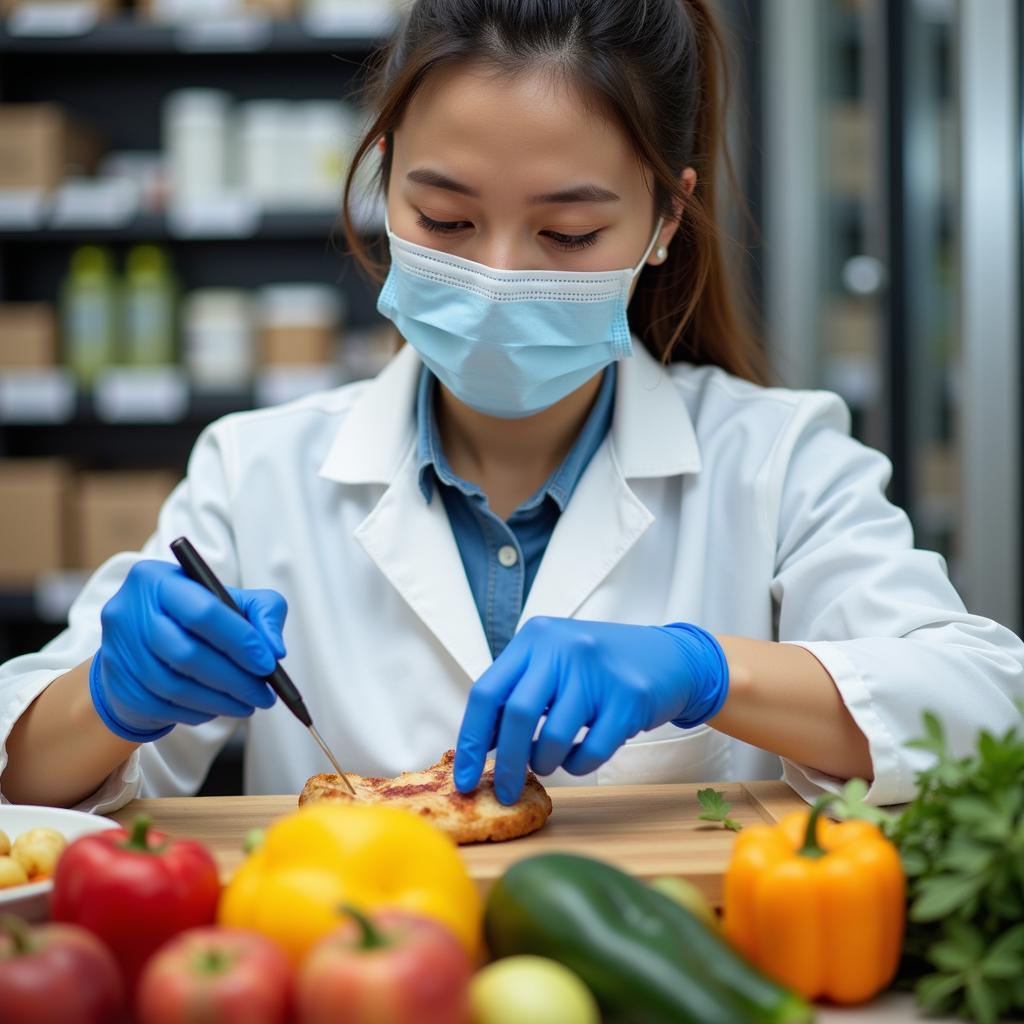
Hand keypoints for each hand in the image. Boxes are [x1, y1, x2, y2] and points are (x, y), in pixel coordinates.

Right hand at [90, 560, 287, 742]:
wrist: (143, 642)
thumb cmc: (197, 615)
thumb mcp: (233, 599)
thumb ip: (263, 612)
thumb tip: (274, 649)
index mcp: (157, 579)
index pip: (204, 612)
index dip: (241, 641)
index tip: (268, 664)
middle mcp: (128, 611)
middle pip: (187, 653)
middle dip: (234, 679)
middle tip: (264, 694)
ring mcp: (118, 651)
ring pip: (175, 687)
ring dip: (220, 701)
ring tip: (248, 703)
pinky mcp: (117, 685)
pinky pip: (163, 707)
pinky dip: (198, 712)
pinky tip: (219, 707)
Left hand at [454, 617, 728, 804]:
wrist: (670, 658)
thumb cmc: (599, 668)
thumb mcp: (555, 662)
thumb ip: (519, 692)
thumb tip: (481, 746)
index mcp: (535, 638)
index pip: (487, 692)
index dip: (470, 740)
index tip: (463, 779)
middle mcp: (563, 647)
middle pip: (516, 716)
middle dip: (505, 764)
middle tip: (504, 791)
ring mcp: (597, 671)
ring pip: (553, 737)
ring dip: (545, 764)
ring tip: (549, 764)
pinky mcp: (629, 697)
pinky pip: (592, 750)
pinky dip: (578, 765)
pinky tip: (579, 758)